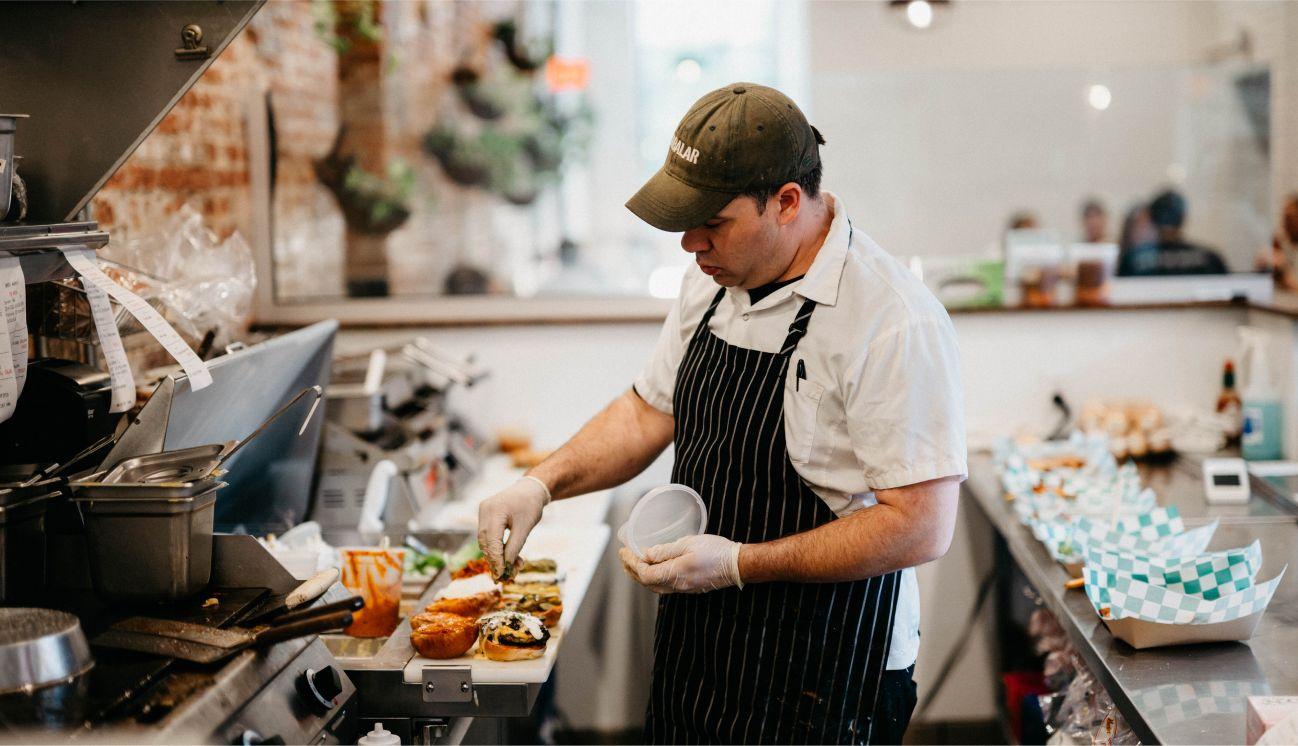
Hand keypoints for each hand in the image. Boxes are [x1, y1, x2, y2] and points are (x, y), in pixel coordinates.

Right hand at [477, 476, 550, 577]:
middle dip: (495, 560)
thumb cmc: (530, 506)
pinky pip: (488, 535)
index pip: (492, 541)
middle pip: (486, 543)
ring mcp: (483, 512)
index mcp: (494, 511)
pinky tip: (506, 557)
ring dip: (496, 556)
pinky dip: (496, 547)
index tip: (502, 575)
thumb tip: (507, 568)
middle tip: (505, 576)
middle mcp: (484, 510)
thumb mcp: (525, 528)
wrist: (531, 488)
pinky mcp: (485, 515)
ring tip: (510, 568)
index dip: (496, 560)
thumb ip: (514, 547)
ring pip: (485, 541)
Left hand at [618, 534, 742, 593]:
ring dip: (640, 576)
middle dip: (631, 570)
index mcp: (676, 574)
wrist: (737, 565)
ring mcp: (684, 588)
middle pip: (647, 583)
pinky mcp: (690, 587)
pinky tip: (653, 569)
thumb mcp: (689, 543)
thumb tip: (646, 554)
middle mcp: (678, 585)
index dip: (632, 563)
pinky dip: (653, 578)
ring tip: (633, 564)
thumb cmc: (716, 551)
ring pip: (655, 586)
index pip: (645, 573)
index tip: (624, 551)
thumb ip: (666, 550)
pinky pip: (664, 586)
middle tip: (624, 557)